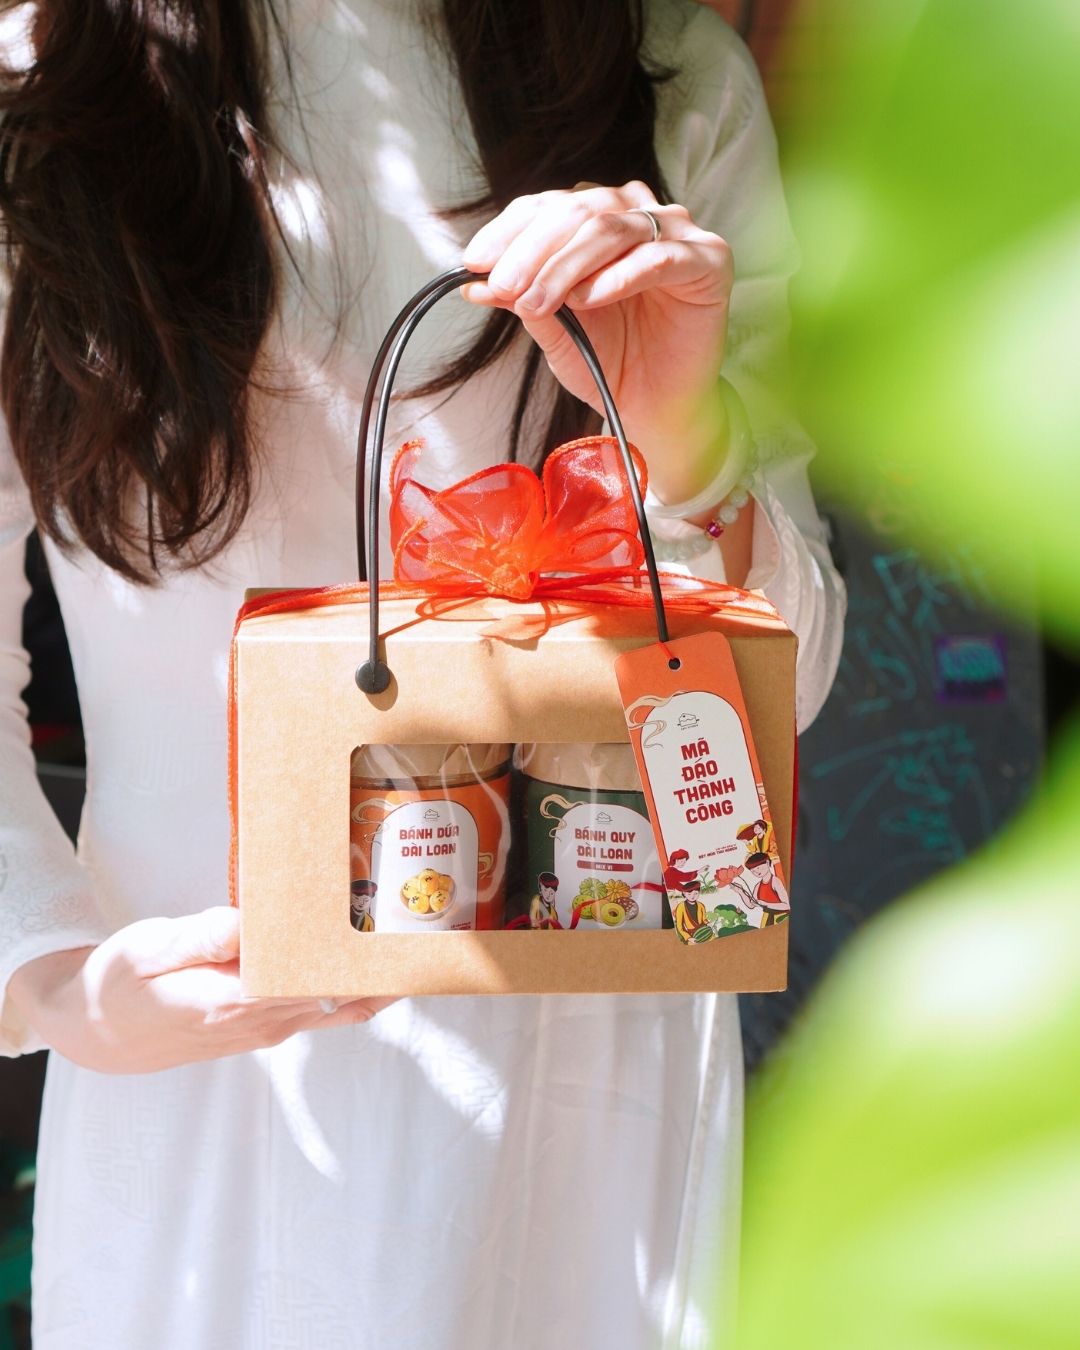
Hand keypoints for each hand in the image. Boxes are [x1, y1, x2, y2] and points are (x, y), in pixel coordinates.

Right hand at [6, 907, 392, 1073]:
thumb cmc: (121, 981)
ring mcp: (269, 1028)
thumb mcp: (150, 947)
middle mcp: (263, 1022)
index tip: (399, 937)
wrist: (98, 1033)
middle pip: (343, 997)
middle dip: (383, 966)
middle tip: (427, 926)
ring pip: (340, 1005)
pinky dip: (353, 986)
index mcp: (236, 1001)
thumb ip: (201, 935)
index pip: (318, 985)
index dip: (363, 964)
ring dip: (374, 976)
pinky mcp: (266, 1024)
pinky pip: (324, 1008)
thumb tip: (250, 922)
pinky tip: (369, 957)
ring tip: (413, 935)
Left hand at [462, 180, 733, 498]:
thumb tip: (476, 282)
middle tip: (503, 287)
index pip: (549, 207)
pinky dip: (617, 277)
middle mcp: (639, 214)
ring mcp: (678, 233)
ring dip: (566, 266)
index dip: (509, 232)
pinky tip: (588, 299)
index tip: (475, 264)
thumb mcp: (556, 329)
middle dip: (533, 251)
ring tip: (539, 301)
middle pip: (578, 211)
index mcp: (601, 219)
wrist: (656, 409)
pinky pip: (657, 258)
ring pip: (611, 229)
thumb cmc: (611, 363)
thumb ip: (523, 299)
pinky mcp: (708, 261)